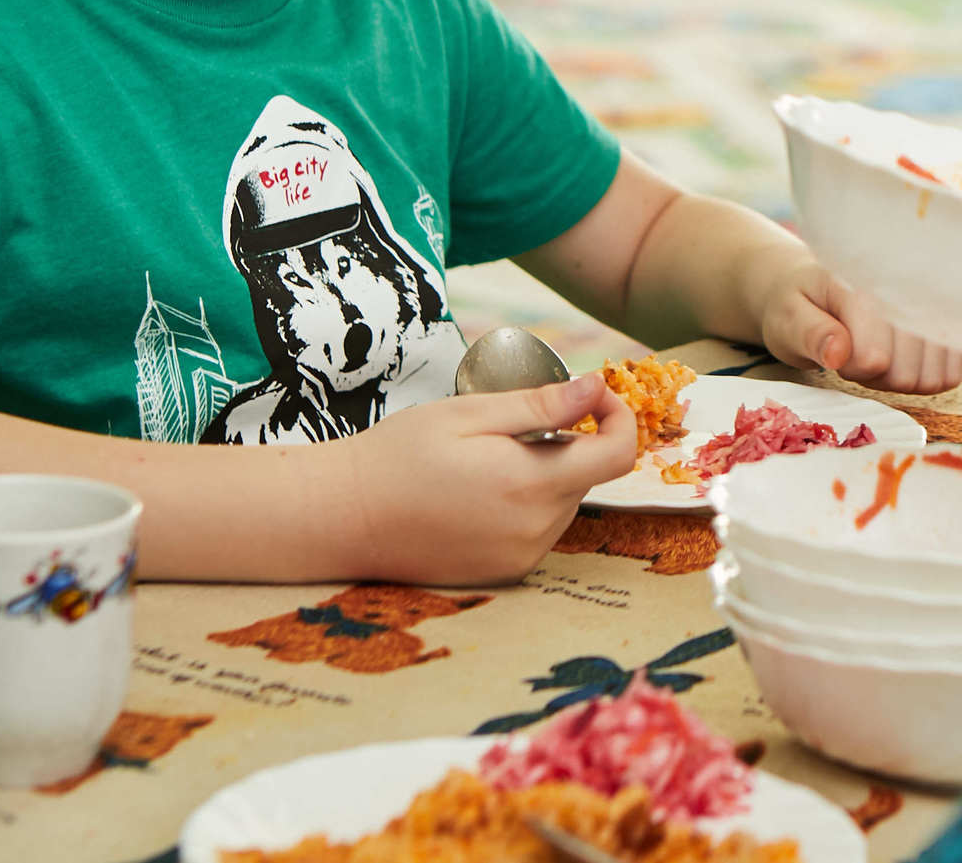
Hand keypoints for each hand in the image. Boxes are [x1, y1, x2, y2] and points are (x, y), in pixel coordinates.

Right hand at [339, 375, 637, 584]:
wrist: (344, 517)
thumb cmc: (400, 455)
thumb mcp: (469, 413)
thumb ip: (541, 404)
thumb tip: (597, 387)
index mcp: (532, 484)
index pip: (618, 455)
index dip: (617, 418)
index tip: (594, 397)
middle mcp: (535, 530)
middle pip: (586, 477)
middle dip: (567, 444)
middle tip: (510, 426)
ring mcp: (521, 557)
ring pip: (563, 504)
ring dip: (545, 476)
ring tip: (483, 463)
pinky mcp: (505, 573)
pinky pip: (538, 530)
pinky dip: (526, 506)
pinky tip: (477, 495)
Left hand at [756, 262, 961, 395]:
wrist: (812, 283)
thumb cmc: (797, 303)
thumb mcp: (787, 318)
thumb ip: (811, 334)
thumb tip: (840, 354)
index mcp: (863, 281)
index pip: (875, 356)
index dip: (851, 367)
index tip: (834, 352)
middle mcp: (909, 287)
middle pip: (908, 372)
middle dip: (876, 376)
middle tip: (852, 353)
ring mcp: (934, 304)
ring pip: (932, 377)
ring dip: (900, 377)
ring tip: (874, 353)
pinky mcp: (948, 323)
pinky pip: (950, 373)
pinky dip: (923, 376)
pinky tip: (898, 357)